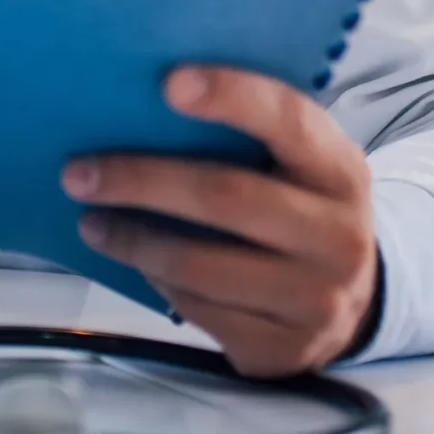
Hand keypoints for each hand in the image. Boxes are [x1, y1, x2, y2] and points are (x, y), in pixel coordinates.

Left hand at [63, 66, 380, 376]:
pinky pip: (199, 309)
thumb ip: (252, 137)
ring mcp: (315, 300)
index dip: (231, 96)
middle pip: (226, 197)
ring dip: (133, 241)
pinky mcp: (283, 349)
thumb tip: (146, 103)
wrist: (354, 304)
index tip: (168, 83)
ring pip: (201, 265)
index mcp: (340, 170)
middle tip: (78, 172)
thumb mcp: (301, 168)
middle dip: (142, 180)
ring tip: (91, 222)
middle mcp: (339, 236)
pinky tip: (136, 261)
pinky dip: (157, 281)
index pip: (289, 121)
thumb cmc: (301, 211)